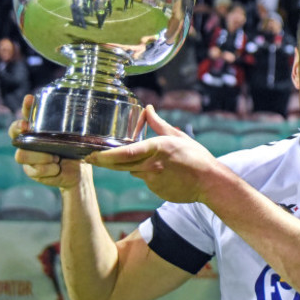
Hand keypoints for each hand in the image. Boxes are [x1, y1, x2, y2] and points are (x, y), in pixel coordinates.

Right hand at [8, 94, 86, 188]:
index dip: (26, 106)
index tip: (30, 99)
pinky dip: (48, 169)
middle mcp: (29, 141)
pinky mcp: (32, 171)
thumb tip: (80, 116)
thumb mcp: (75, 138)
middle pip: (14, 132)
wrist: (78, 172)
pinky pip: (34, 170)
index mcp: (38, 129)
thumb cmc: (75, 151)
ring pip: (21, 154)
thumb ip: (72, 129)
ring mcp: (28, 156)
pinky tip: (57, 168)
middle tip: (27, 127)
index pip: (27, 114)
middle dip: (19, 128)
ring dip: (40, 156)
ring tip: (56, 158)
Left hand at [85, 105, 217, 203]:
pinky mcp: (156, 190)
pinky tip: (164, 173)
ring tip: (151, 161)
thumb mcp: (177, 136)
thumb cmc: (196, 157)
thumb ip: (158, 124)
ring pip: (133, 172)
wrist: (209, 182)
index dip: (105, 156)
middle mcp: (151, 165)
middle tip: (90, 158)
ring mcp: (153, 180)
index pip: (125, 153)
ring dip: (133, 166)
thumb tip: (148, 109)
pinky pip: (145, 181)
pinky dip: (148, 176)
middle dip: (104, 162)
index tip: (92, 154)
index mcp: (156, 148)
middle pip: (120, 165)